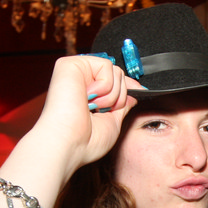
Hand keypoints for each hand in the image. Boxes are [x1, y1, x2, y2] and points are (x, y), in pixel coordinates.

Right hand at [31, 55, 141, 174]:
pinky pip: (106, 66)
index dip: (128, 87)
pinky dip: (104, 86)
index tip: (140, 92)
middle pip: (118, 75)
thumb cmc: (84, 141)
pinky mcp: (71, 64)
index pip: (113, 82)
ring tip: (92, 107)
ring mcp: (75, 72)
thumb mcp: (112, 123)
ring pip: (115, 71)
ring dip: (111, 95)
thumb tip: (133, 94)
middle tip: (102, 111)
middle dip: (119, 96)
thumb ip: (122, 106)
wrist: (67, 144)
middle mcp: (80, 82)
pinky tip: (88, 98)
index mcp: (87, 95)